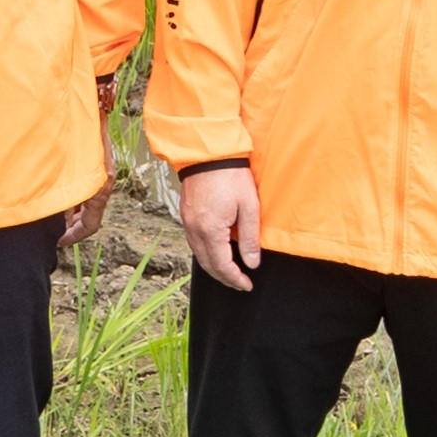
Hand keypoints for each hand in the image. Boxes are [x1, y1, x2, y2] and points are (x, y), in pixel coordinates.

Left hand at [58, 69, 121, 247]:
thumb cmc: (80, 122)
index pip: (91, 224)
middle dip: (70, 223)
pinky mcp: (98, 161)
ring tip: (49, 210)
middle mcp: (104, 180)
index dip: (74, 236)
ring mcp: (102, 171)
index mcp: (100, 184)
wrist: (95, 95)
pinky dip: (73, 193)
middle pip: (89, 214)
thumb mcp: (70, 156)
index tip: (58, 241)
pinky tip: (56, 189)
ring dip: (71, 208)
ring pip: (87, 200)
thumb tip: (48, 207)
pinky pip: (87, 186)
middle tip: (50, 228)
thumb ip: (61, 181)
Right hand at [179, 164, 260, 291]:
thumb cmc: (231, 176)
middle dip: (224, 278)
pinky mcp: (185, 214)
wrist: (208, 152)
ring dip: (214, 267)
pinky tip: (215, 251)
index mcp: (210, 230)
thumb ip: (249, 238)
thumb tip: (251, 263)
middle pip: (208, 264)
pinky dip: (205, 253)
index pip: (222, 265)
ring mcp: (187, 221)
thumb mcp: (249, 206)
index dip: (235, 279)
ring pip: (198, 255)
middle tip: (239, 283)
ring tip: (229, 272)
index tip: (247, 284)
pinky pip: (193, 242)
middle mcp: (194, 229)